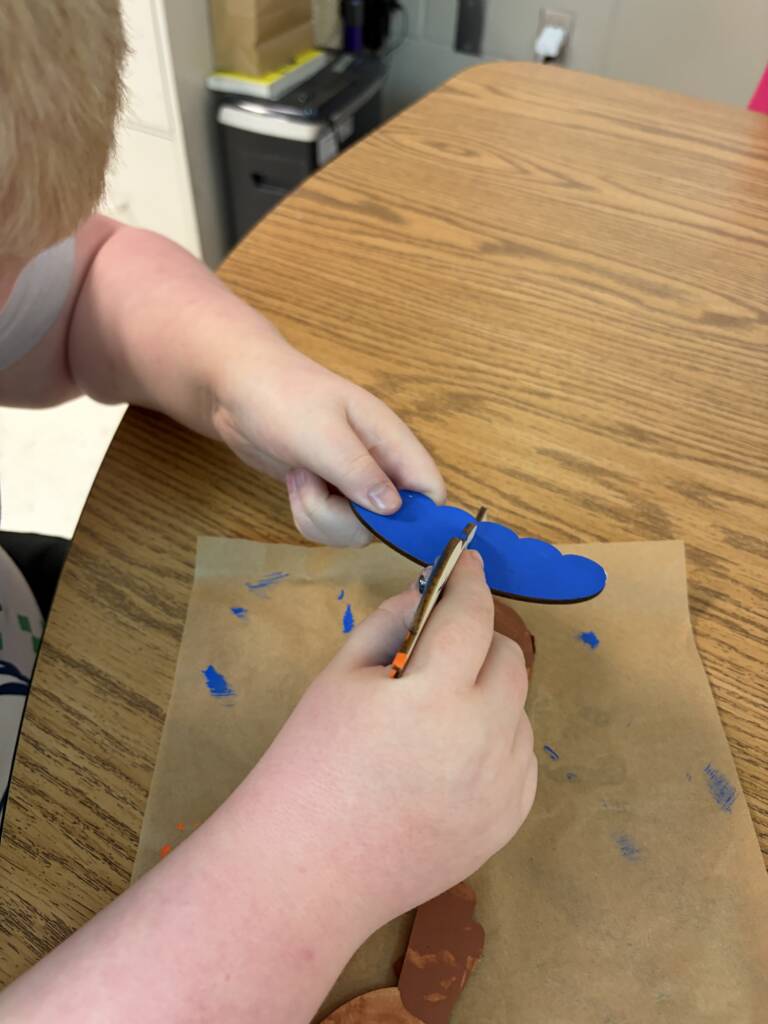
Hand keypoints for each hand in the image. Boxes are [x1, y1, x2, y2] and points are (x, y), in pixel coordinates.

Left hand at [211, 335, 443, 545]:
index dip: (416, 516)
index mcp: (390, 441)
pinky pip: (330, 526)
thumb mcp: (323, 435)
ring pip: (355, 529)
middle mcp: (378, 465)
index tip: (377, 522)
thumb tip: (394, 509)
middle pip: (389, 523)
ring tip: (302, 478)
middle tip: (316, 488)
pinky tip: (295, 483)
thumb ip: (360, 472)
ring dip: (321, 516)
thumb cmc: (283, 397)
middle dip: (346, 520)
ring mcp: (351, 481)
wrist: (237, 387)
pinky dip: (309, 514)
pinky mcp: (327, 492)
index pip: (429, 489)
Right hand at [252, 550, 536, 930]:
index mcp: (434, 694)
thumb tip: (428, 594)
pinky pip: (519, 755)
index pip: (471, 614)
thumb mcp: (339, 677)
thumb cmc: (310, 764)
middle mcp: (483, 738)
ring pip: (517, 707)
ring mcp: (502, 785)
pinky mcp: (509, 820)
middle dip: (479, 637)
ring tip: (432, 717)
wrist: (308, 870)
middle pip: (509, 657)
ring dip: (486, 693)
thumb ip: (390, 623)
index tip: (468, 562)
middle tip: (441, 647)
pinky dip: (494, 740)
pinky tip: (447, 759)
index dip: (469, 579)